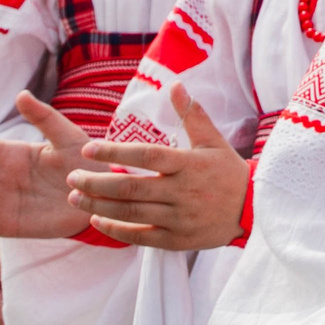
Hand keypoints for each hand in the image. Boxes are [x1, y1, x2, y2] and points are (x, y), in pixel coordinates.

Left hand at [68, 84, 249, 250]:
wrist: (253, 210)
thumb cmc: (228, 172)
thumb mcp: (214, 141)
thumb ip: (191, 114)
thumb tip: (174, 85)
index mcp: (190, 165)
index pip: (147, 156)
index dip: (115, 152)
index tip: (88, 149)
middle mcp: (183, 192)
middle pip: (131, 188)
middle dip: (96, 183)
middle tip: (71, 176)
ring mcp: (179, 218)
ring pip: (131, 213)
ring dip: (98, 206)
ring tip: (74, 198)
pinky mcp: (177, 240)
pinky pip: (140, 237)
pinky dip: (115, 230)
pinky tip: (96, 221)